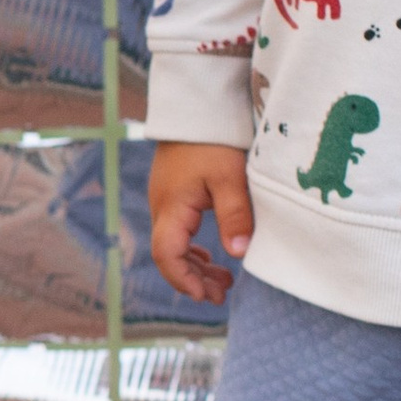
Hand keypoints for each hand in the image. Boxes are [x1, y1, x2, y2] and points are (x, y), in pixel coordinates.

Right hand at [151, 140, 254, 301]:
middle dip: (193, 279)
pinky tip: (210, 254)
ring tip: (222, 280)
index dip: (183, 280)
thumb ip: (234, 216)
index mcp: (172, 207)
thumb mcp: (230, 178)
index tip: (206, 295)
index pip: (166, 255)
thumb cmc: (214, 140)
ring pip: (173, 244)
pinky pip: (177, 230)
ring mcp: (166, 200)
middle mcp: (163, 207)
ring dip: (195, 265)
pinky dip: (192, 248)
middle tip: (221, 294)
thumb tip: (238, 254)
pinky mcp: (174, 192)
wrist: (198, 106)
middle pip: (168, 255)